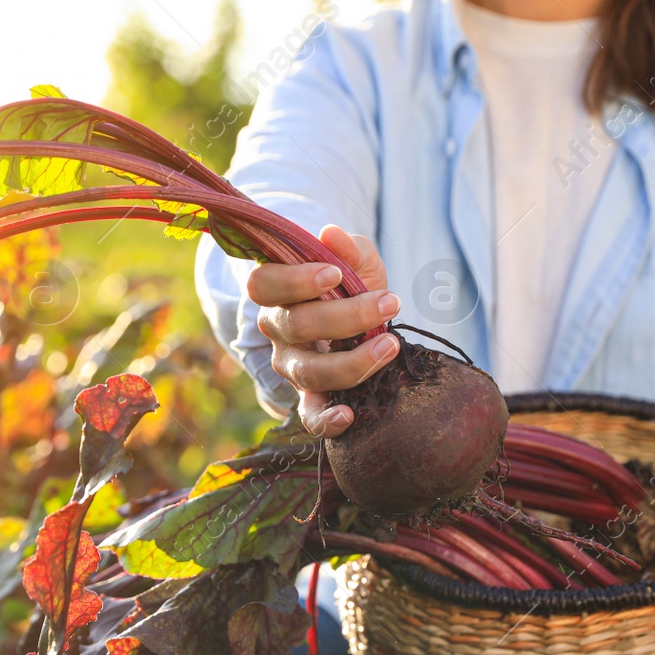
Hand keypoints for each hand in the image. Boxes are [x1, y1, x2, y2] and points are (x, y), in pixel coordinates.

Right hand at [248, 224, 399, 436]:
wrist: (367, 319)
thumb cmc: (354, 285)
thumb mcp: (357, 261)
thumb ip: (349, 248)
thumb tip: (330, 234)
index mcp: (277, 293)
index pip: (264, 285)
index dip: (294, 281)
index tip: (334, 274)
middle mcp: (278, 331)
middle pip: (296, 326)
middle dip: (346, 315)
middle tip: (389, 301)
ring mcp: (292, 366)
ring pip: (309, 371)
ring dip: (353, 361)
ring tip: (391, 344)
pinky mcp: (310, 397)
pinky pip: (309, 415)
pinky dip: (326, 420)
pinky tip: (349, 415)